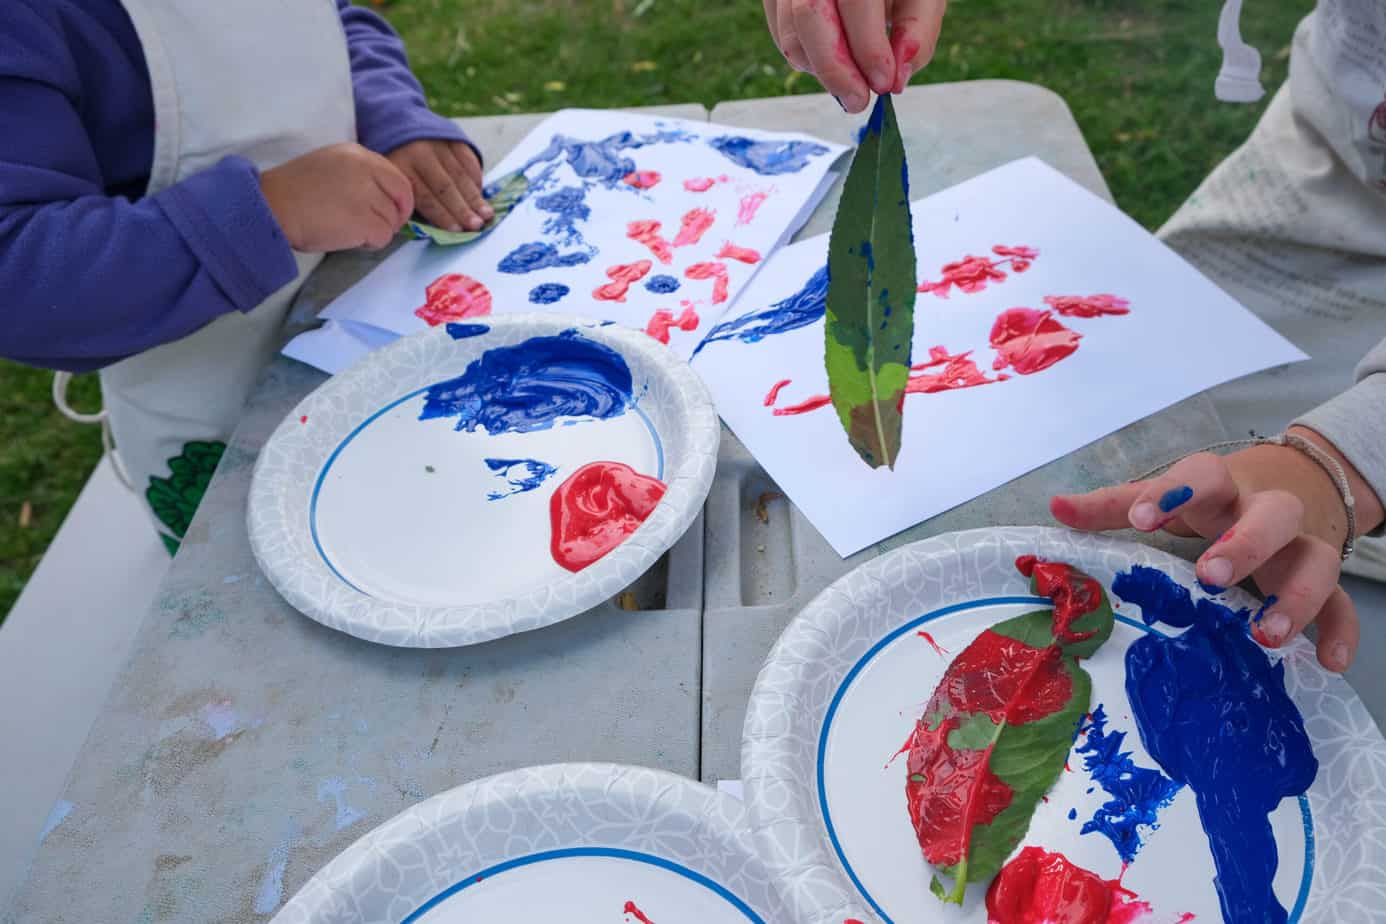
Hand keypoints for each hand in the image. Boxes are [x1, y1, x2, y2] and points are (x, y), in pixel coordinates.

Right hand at [260, 143, 413, 251]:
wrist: (270, 207)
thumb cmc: (294, 191)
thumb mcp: (330, 166)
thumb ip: (359, 175)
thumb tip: (384, 198)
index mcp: (357, 154)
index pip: (398, 178)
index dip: (400, 199)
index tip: (393, 212)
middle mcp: (365, 169)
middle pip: (401, 199)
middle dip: (394, 217)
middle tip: (378, 228)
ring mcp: (365, 194)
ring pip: (392, 220)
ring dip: (377, 231)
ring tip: (351, 231)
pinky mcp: (363, 219)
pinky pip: (382, 237)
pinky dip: (370, 243)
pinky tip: (350, 240)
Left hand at [386, 139, 491, 232]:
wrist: (396, 121)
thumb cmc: (396, 161)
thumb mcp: (392, 178)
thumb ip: (409, 199)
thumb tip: (433, 225)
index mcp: (400, 167)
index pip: (425, 197)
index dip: (442, 215)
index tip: (457, 231)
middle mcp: (420, 153)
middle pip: (445, 187)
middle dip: (463, 209)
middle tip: (476, 225)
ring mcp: (438, 143)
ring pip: (459, 174)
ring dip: (474, 197)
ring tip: (486, 214)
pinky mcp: (452, 137)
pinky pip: (468, 160)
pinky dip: (476, 178)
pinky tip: (482, 194)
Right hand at [764, 0, 946, 111]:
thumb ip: (917, 30)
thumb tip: (897, 79)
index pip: (855, 0)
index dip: (868, 47)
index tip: (884, 82)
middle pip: (809, 14)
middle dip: (834, 69)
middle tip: (858, 100)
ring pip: (790, 31)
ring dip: (820, 69)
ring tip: (851, 80)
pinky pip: (781, 34)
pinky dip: (807, 59)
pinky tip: (835, 61)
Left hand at [1051, 427, 1383, 672]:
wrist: (1289, 484)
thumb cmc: (1208, 502)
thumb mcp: (1165, 499)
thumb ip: (1112, 506)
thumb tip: (1055, 508)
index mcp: (1219, 488)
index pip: (1200, 477)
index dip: (1171, 493)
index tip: (1142, 518)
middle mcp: (1266, 511)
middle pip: (1272, 514)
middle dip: (1244, 544)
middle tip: (1210, 576)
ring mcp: (1302, 546)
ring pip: (1317, 561)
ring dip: (1296, 596)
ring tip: (1266, 633)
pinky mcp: (1325, 582)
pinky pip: (1343, 605)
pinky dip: (1340, 631)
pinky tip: (1327, 662)